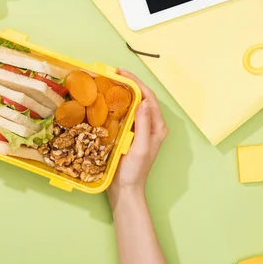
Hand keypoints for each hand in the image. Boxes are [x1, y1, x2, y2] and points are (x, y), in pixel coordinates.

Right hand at [108, 70, 168, 203]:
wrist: (125, 190)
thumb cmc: (134, 172)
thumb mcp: (141, 148)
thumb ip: (144, 124)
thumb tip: (145, 101)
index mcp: (157, 127)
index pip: (149, 97)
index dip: (136, 82)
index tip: (121, 73)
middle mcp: (151, 125)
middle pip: (141, 98)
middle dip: (128, 84)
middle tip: (111, 74)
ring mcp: (140, 129)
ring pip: (133, 104)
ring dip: (122, 92)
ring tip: (107, 83)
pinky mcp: (129, 134)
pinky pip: (124, 114)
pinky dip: (116, 104)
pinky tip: (105, 101)